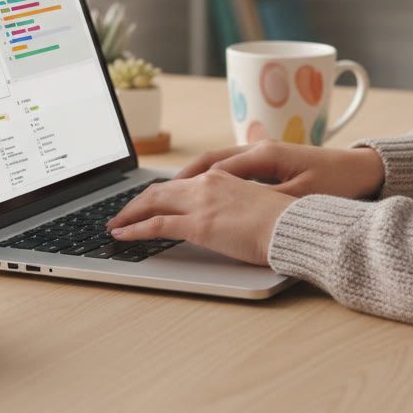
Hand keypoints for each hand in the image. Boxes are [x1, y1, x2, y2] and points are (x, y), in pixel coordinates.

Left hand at [104, 169, 296, 265]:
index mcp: (222, 177)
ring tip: (115, 225)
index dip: (159, 193)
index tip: (147, 203)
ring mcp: (201, 203)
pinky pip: (156, 225)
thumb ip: (235, 206)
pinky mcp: (199, 225)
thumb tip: (225, 218)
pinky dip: (134, 229)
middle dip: (137, 202)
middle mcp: (207, 184)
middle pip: (160, 189)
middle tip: (122, 214)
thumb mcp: (256, 205)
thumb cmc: (285, 221)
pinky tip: (122, 235)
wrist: (297, 227)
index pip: (180, 182)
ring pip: (152, 202)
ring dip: (129, 214)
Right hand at [174, 139, 385, 199]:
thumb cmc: (338, 183)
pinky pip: (229, 167)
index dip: (185, 187)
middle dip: (176, 180)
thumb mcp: (302, 197)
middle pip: (206, 162)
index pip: (213, 170)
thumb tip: (233, 204)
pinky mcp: (270, 161)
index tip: (159, 203)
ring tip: (165, 195)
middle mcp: (259, 149)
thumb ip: (266, 201)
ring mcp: (263, 153)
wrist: (365, 170)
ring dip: (190, 178)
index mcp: (264, 155)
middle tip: (147, 199)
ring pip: (215, 163)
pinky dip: (208, 178)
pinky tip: (199, 191)